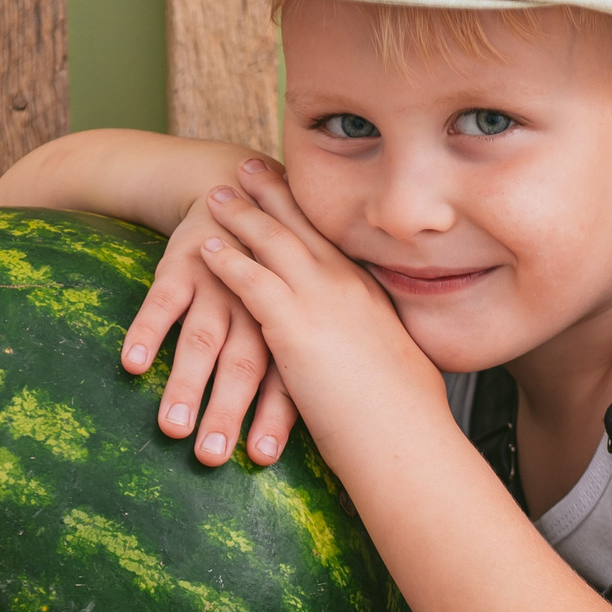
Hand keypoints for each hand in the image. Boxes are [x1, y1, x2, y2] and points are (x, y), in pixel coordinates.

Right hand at [120, 190, 299, 466]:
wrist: (234, 192)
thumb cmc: (266, 277)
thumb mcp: (288, 311)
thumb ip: (296, 364)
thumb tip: (320, 431)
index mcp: (288, 324)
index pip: (283, 378)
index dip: (272, 418)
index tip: (260, 459)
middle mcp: (255, 308)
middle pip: (243, 366)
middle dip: (226, 412)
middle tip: (210, 457)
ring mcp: (216, 287)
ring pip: (202, 339)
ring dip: (187, 384)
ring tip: (172, 427)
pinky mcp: (179, 268)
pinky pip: (162, 302)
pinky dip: (148, 332)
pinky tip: (134, 364)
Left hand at [194, 159, 450, 451]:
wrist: (407, 444)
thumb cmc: (407, 423)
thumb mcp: (400, 374)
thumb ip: (380, 355)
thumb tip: (381, 364)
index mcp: (372, 296)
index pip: (333, 241)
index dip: (308, 213)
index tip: (291, 188)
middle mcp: (349, 287)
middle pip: (303, 227)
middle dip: (272, 193)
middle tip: (246, 167)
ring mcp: (324, 301)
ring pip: (274, 243)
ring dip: (240, 215)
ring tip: (213, 194)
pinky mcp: (296, 326)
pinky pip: (252, 280)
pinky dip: (227, 261)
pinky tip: (204, 249)